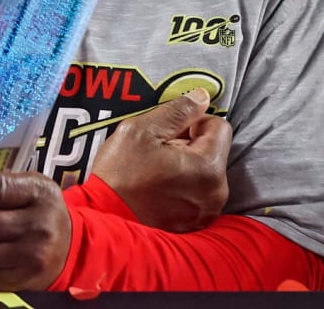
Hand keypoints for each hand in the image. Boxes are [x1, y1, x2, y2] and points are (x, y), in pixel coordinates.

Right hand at [90, 88, 231, 231]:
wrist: (103, 217)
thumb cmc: (120, 175)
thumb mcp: (143, 129)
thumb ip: (178, 110)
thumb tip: (202, 97)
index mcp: (208, 169)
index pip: (220, 127)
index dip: (194, 121)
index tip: (171, 130)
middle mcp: (214, 195)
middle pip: (213, 149)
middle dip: (190, 143)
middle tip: (159, 149)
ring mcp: (204, 213)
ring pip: (205, 170)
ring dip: (186, 163)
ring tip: (156, 168)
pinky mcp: (193, 225)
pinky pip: (197, 192)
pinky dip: (183, 184)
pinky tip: (158, 185)